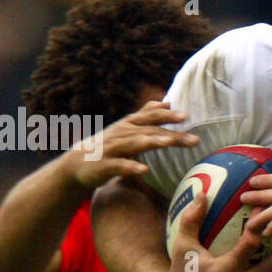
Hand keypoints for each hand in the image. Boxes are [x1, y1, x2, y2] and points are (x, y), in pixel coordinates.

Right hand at [62, 100, 198, 188]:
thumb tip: (166, 101)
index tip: (187, 115)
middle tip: (194, 139)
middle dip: (171, 134)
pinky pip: (119, 166)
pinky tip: (145, 170)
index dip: (167, 115)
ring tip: (169, 143)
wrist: (77, 163)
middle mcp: (122, 134)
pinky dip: (132, 167)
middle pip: (149, 132)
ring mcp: (112, 149)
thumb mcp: (127, 127)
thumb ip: (146, 114)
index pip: (151, 117)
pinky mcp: (104, 166)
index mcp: (129, 125)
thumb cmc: (109, 145)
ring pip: (134, 144)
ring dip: (152, 142)